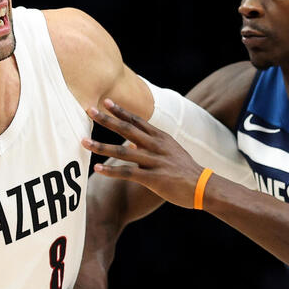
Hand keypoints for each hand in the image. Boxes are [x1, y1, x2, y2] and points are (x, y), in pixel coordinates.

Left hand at [82, 99, 202, 207]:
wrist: (204, 187)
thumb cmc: (186, 171)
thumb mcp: (171, 152)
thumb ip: (152, 146)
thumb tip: (134, 143)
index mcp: (160, 138)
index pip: (137, 120)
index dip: (120, 111)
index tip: (105, 101)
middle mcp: (156, 146)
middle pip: (127, 129)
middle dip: (106, 119)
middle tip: (88, 110)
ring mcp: (154, 161)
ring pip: (123, 152)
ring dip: (101, 147)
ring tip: (84, 143)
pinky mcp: (154, 178)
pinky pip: (128, 173)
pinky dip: (111, 171)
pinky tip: (98, 169)